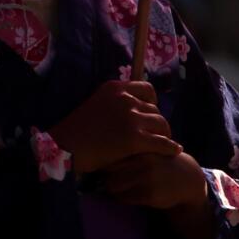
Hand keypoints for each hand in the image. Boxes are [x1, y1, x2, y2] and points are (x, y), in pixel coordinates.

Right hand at [50, 80, 178, 173]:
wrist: (64, 148)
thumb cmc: (75, 132)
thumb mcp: (95, 106)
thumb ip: (114, 104)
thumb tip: (131, 111)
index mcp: (114, 88)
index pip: (146, 89)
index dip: (153, 102)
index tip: (150, 114)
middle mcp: (125, 99)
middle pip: (155, 108)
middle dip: (157, 122)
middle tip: (155, 134)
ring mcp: (131, 118)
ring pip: (162, 124)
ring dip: (164, 135)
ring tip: (163, 144)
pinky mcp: (135, 138)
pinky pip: (162, 142)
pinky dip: (170, 147)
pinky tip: (174, 151)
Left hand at [95, 150, 208, 210]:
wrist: (187, 178)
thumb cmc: (159, 161)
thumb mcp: (147, 148)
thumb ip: (127, 149)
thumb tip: (97, 155)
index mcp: (140, 147)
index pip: (110, 153)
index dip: (103, 159)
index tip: (103, 163)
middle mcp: (143, 161)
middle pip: (108, 170)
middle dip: (104, 175)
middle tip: (106, 177)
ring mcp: (146, 178)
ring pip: (113, 185)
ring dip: (110, 188)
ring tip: (115, 186)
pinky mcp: (150, 194)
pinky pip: (124, 198)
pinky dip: (120, 197)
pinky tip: (126, 194)